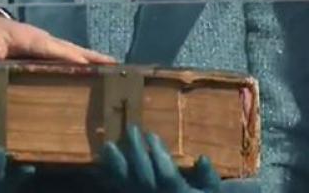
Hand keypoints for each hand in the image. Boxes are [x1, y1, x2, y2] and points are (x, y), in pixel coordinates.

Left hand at [0, 13, 115, 63]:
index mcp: (27, 38)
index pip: (50, 49)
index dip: (67, 56)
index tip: (86, 65)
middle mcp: (41, 39)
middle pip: (69, 48)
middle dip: (91, 57)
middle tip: (116, 66)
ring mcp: (44, 43)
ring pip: (71, 50)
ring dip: (92, 59)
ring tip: (116, 70)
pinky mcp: (44, 49)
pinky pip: (66, 55)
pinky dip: (83, 61)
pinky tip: (95, 72)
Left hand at [99, 125, 220, 192]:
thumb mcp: (212, 189)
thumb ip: (208, 176)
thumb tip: (202, 158)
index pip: (167, 175)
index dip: (159, 155)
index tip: (151, 134)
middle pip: (144, 176)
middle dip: (137, 151)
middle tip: (132, 128)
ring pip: (128, 184)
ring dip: (117, 163)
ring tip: (108, 144)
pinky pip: (118, 187)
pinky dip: (108, 172)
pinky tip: (101, 156)